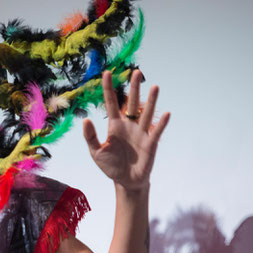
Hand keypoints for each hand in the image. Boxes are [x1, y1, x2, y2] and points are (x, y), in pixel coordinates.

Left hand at [82, 70, 169, 189]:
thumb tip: (86, 120)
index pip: (111, 103)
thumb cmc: (110, 165)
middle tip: (136, 72)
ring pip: (146, 113)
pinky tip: (166, 114)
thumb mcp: (96, 152)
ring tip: (155, 87)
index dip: (109, 88)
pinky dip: (161, 123)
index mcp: (114, 125)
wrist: (125, 181)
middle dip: (134, 88)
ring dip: (151, 101)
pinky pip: (156, 131)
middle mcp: (129, 125)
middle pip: (131, 103)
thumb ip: (90, 136)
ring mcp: (140, 133)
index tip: (106, 73)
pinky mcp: (150, 144)